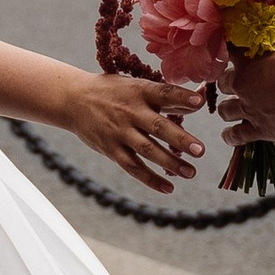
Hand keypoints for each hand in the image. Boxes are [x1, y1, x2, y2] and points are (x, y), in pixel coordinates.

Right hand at [60, 70, 207, 192]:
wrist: (73, 100)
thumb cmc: (113, 92)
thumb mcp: (136, 87)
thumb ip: (165, 97)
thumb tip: (198, 102)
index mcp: (139, 91)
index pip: (163, 93)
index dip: (181, 97)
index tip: (199, 101)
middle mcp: (130, 112)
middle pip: (157, 127)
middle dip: (179, 139)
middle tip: (200, 150)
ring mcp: (120, 132)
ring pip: (147, 150)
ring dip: (170, 163)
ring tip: (191, 172)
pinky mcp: (111, 149)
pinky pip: (132, 167)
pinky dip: (151, 179)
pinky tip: (168, 188)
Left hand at [220, 48, 274, 148]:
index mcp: (249, 59)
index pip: (228, 50)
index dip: (230, 51)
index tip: (233, 52)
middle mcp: (243, 83)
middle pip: (223, 82)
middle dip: (228, 83)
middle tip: (236, 83)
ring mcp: (249, 108)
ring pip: (225, 110)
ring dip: (227, 109)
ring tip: (229, 109)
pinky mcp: (260, 129)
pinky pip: (238, 135)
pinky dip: (232, 136)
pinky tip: (229, 136)